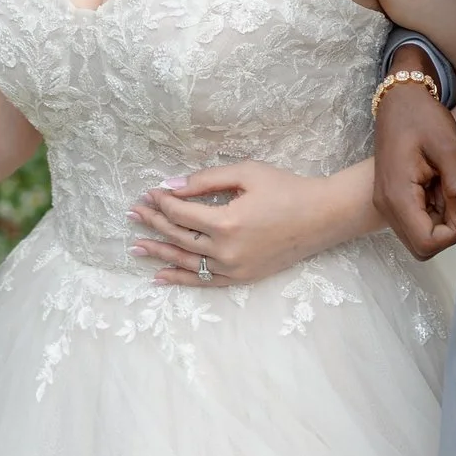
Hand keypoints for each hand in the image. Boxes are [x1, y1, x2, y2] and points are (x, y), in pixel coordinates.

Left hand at [129, 162, 358, 287]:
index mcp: (227, 223)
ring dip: (159, 254)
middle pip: (179, 237)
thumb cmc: (287, 189)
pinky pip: (204, 281)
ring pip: (187, 262)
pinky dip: (181, 279)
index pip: (182, 213)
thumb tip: (172, 186)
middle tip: (133, 215)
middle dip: (153, 224)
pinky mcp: (242, 278)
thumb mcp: (247, 174)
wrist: (322, 217)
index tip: (150, 192)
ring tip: (135, 247)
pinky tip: (160, 276)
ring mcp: (234, 269)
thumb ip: (206, 180)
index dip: (163, 202)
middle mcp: (226, 251)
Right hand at [372, 74, 455, 259]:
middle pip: (420, 246)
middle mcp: (386, 206)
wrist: (399, 99)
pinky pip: (413, 221)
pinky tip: (438, 187)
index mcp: (398, 195)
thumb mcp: (449, 148)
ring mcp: (385, 204)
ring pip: (417, 236)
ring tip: (447, 188)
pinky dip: (431, 213)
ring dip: (439, 222)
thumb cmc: (423, 118)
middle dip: (446, 231)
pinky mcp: (390, 198)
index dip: (452, 234)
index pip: (426, 243)